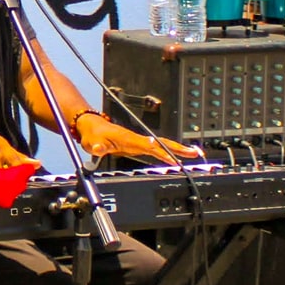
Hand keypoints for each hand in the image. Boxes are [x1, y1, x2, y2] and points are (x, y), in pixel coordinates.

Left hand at [77, 119, 200, 165]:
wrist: (90, 126)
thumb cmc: (92, 133)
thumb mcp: (92, 142)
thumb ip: (96, 147)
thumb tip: (98, 149)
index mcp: (128, 139)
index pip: (149, 146)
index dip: (162, 152)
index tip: (174, 158)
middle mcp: (136, 139)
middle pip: (162, 143)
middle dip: (178, 148)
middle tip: (194, 153)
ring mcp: (137, 142)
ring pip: (161, 145)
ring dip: (176, 150)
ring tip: (192, 154)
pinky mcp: (136, 145)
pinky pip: (155, 149)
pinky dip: (167, 152)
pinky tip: (175, 158)